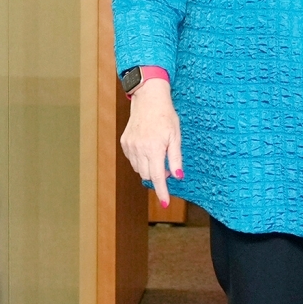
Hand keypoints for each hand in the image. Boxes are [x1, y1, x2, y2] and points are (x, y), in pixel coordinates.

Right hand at [119, 78, 182, 205]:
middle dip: (158, 176)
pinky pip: (133, 160)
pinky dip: (141, 160)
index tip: (165, 203)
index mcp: (154, 149)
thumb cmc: (166, 116)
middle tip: (168, 166)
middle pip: (148, 175)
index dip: (162, 192)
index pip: (158, 177)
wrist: (148, 99)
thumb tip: (178, 177)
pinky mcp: (124, 143)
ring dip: (149, 168)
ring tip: (158, 153)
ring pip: (140, 169)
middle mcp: (139, 149)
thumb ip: (175, 159)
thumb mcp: (176, 137)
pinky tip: (148, 148)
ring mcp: (130, 146)